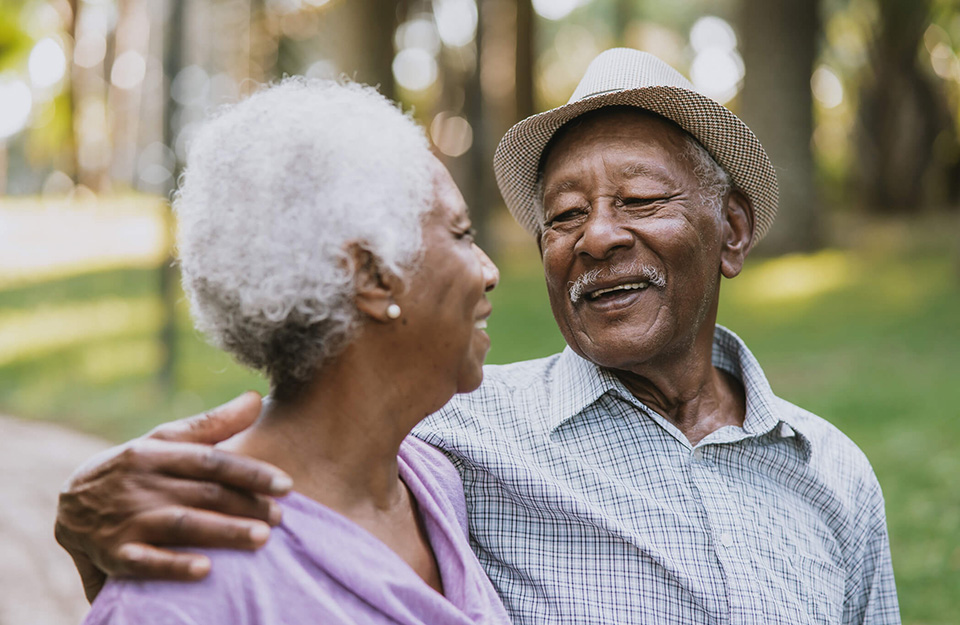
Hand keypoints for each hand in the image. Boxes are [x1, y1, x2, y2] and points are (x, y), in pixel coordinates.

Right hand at [54, 392, 292, 601]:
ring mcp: (128, 519)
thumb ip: (213, 424)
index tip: (286, 485)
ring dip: (223, 532)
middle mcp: (144, 484)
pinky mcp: (114, 554)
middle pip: (204, 494)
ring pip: (182, 525)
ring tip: (261, 539)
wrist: (69, 502)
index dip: (250, 472)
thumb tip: (257, 398)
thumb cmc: (136, 467)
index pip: (211, 461)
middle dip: (246, 506)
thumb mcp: (166, 440)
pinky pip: (144, 562)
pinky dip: (173, 566)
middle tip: (282, 518)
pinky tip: (206, 570)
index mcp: (159, 454)